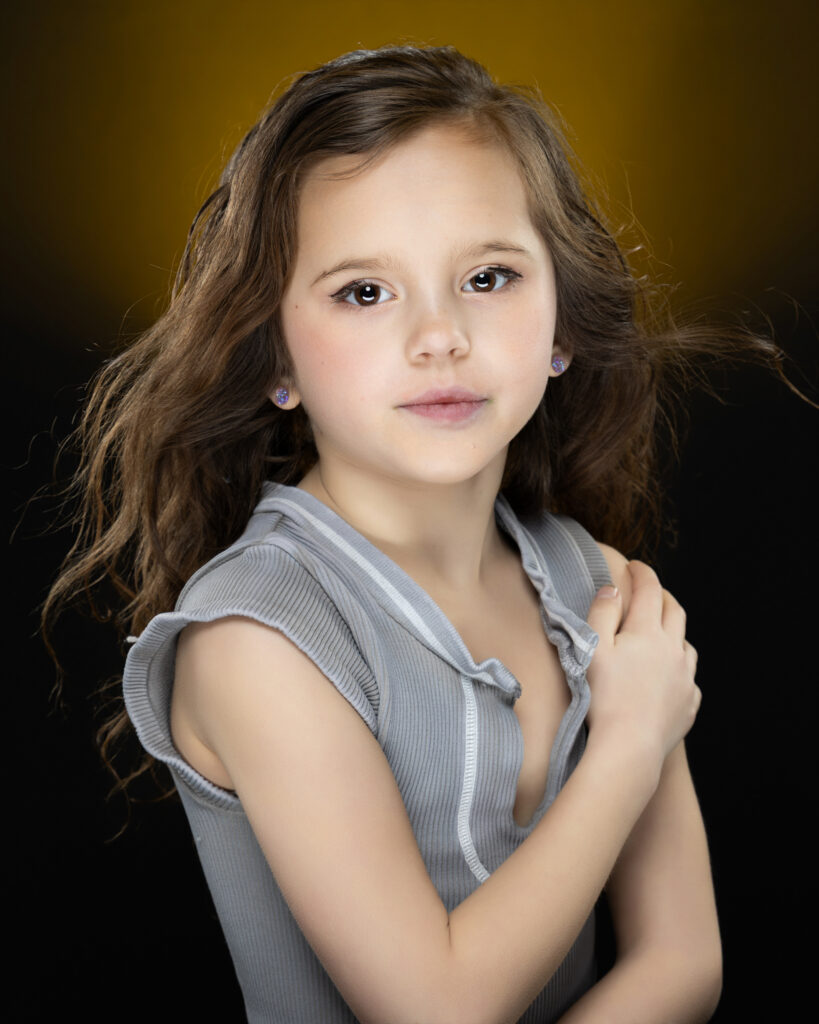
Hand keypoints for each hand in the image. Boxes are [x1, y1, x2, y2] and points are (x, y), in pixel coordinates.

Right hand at [586, 561, 700, 765]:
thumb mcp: (592, 649)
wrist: (629, 747)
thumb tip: (613, 589)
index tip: (635, 565)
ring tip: (662, 633)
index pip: (649, 590)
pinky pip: (690, 679)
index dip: (642, 573)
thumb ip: (602, 613)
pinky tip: (669, 675)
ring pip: (686, 644)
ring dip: (675, 632)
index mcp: (648, 632)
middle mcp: (674, 650)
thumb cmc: (603, 697)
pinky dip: (679, 668)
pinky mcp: (689, 704)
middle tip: (651, 592)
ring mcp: (685, 678)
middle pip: (675, 612)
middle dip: (663, 596)